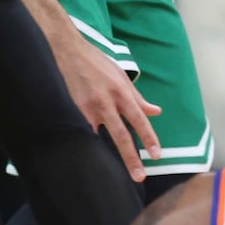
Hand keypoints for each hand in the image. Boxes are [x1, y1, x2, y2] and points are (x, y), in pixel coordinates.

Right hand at [55, 25, 162, 181]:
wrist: (67, 49)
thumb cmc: (96, 63)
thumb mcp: (121, 76)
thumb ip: (138, 98)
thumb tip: (156, 112)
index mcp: (121, 92)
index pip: (139, 120)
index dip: (149, 138)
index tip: (157, 156)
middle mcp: (106, 102)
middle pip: (121, 135)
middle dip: (131, 157)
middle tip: (139, 176)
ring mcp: (86, 107)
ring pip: (98, 137)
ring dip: (105, 156)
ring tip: (110, 175)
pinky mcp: (71, 109)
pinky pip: (81, 131)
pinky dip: (86, 144)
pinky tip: (87, 159)